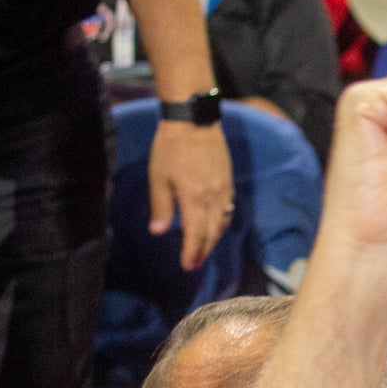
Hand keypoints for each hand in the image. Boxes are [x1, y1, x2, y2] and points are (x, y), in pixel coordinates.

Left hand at [149, 118, 234, 270]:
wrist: (194, 121)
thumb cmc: (171, 147)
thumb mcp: (158, 176)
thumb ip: (161, 206)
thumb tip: (158, 232)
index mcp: (193, 198)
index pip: (195, 234)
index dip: (191, 252)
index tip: (186, 266)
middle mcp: (212, 198)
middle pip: (211, 233)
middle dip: (202, 251)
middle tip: (193, 264)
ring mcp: (224, 191)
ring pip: (222, 224)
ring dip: (212, 240)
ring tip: (202, 250)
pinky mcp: (228, 183)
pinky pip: (228, 211)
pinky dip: (221, 224)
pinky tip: (213, 227)